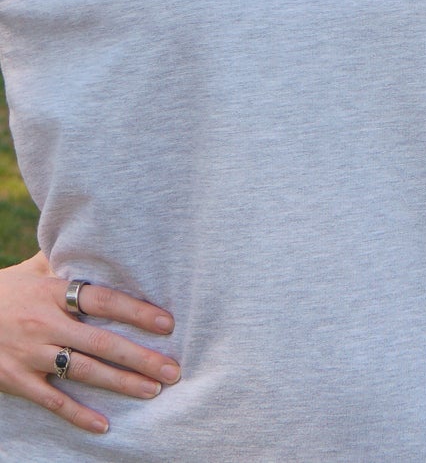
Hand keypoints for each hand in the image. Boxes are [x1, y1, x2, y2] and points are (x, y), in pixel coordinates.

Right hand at [0, 253, 179, 434]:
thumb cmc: (4, 292)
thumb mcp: (32, 270)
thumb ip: (66, 261)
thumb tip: (97, 237)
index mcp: (53, 295)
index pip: (103, 300)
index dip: (137, 312)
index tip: (168, 323)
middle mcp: (45, 325)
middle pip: (101, 342)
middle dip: (140, 357)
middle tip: (173, 369)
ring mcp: (30, 355)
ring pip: (83, 372)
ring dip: (120, 383)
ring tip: (152, 389)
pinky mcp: (16, 381)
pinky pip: (52, 400)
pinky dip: (78, 415)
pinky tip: (104, 424)